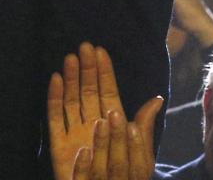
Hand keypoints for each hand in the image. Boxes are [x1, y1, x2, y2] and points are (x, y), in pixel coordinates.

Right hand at [47, 43, 162, 179]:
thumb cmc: (124, 178)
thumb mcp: (140, 155)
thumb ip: (144, 127)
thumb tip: (157, 99)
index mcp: (111, 124)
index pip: (107, 92)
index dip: (104, 72)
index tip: (101, 51)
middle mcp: (91, 124)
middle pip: (87, 91)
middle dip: (86, 69)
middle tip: (85, 46)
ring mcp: (75, 132)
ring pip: (71, 99)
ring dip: (71, 78)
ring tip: (71, 57)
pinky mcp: (59, 143)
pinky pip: (55, 117)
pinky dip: (54, 97)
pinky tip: (56, 79)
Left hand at [72, 109, 154, 179]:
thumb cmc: (125, 170)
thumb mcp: (139, 156)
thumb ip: (145, 131)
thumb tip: (157, 99)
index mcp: (135, 174)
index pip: (138, 164)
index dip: (136, 146)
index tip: (132, 126)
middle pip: (118, 163)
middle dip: (117, 139)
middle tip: (114, 113)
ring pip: (99, 169)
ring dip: (101, 145)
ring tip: (100, 122)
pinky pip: (81, 179)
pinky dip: (82, 166)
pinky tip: (83, 149)